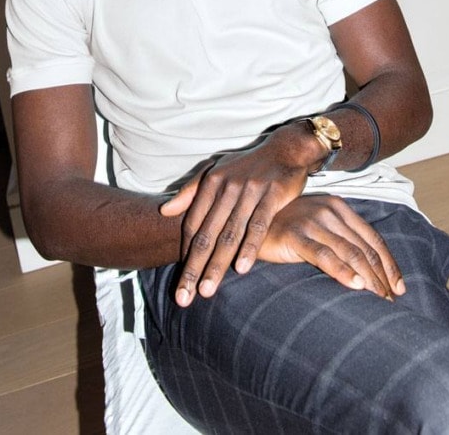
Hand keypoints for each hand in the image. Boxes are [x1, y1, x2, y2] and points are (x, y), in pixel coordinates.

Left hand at [159, 126, 317, 305]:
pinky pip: (258, 225)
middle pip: (207, 235)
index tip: (181, 279)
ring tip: (206, 291)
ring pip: (229, 234)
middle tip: (183, 298)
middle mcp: (227, 188)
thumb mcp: (216, 171)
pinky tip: (242, 268)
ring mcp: (249, 191)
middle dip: (193, 268)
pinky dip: (249, 248)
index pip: (193, 225)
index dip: (185, 253)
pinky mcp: (271, 195)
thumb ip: (190, 191)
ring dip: (217, 265)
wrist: (285, 149)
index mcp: (211, 183)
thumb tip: (164, 211)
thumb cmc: (248, 164)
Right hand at [258, 195, 405, 300]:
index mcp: (339, 207)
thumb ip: (340, 240)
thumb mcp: (318, 229)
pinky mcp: (296, 235)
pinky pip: (325, 255)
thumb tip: (367, 269)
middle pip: (365, 248)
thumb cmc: (287, 228)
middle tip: (391, 302)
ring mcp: (313, 221)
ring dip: (369, 279)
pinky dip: (343, 271)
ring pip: (350, 253)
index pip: (372, 238)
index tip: (399, 288)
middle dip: (382, 277)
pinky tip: (356, 286)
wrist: (250, 222)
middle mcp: (330, 211)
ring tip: (379, 300)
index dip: (389, 264)